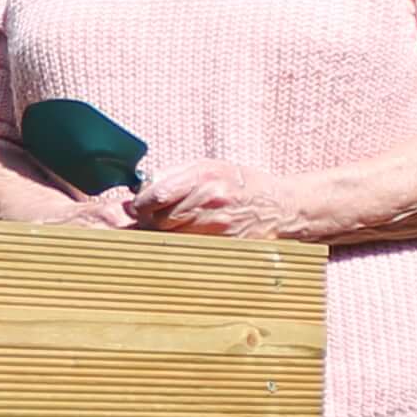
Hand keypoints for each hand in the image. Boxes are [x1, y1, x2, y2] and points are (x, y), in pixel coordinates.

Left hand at [126, 159, 301, 241]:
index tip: (138, 207)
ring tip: (170, 229)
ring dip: (164, 236)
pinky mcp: (222, 245)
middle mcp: (208, 201)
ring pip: (172, 238)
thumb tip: (142, 188)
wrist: (279, 206)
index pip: (157, 194)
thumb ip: (174, 175)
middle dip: (149, 222)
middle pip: (160, 220)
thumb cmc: (240, 184)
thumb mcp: (209, 166)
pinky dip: (181, 247)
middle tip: (150, 220)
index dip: (141, 204)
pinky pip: (189, 249)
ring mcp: (216, 226)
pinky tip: (187, 240)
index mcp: (202, 177)